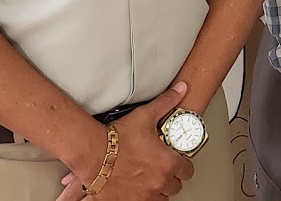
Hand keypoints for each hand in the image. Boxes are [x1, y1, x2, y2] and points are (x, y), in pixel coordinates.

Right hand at [56, 82, 195, 200]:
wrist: (92, 154)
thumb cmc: (116, 138)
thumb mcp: (144, 116)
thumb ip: (166, 102)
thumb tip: (181, 90)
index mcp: (167, 163)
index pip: (187, 170)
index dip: (182, 164)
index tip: (177, 162)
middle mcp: (159, 182)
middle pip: (174, 186)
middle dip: (169, 177)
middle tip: (159, 168)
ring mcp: (145, 196)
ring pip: (161, 198)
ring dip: (157, 189)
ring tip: (148, 178)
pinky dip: (141, 197)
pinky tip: (136, 189)